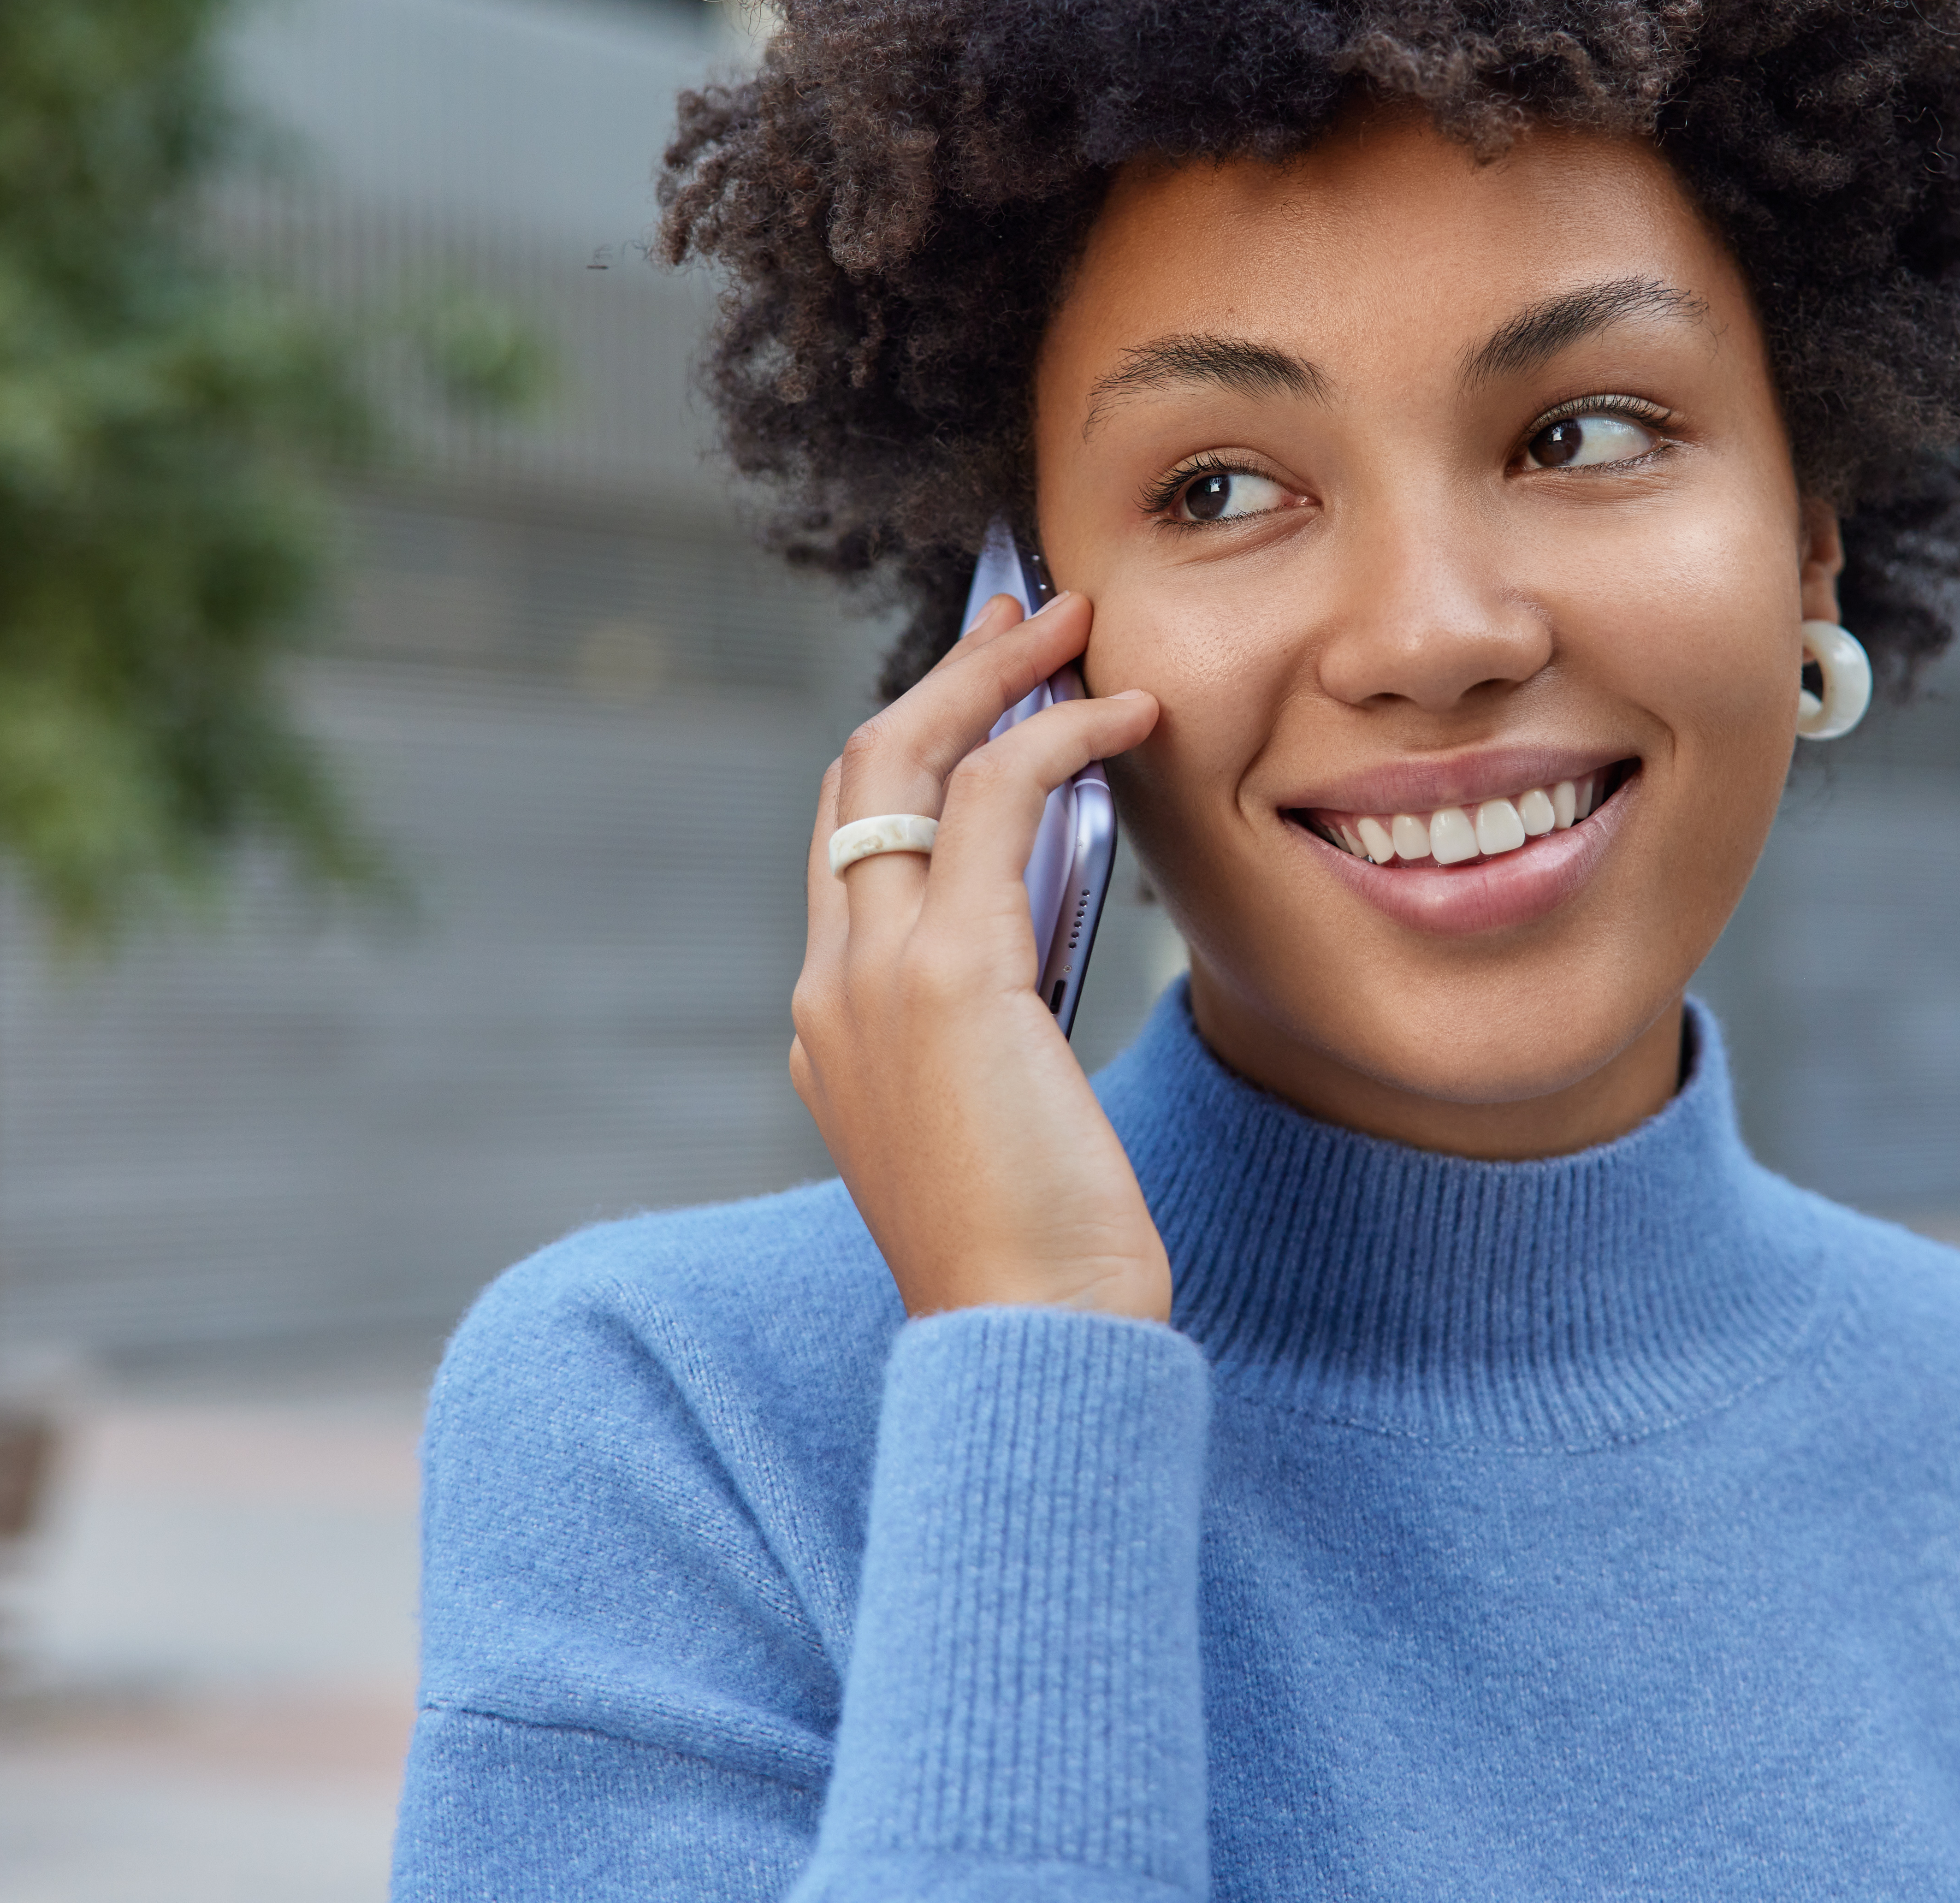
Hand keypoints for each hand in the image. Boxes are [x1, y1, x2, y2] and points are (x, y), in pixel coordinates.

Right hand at [792, 590, 1171, 1322]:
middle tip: (1029, 615)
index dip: (915, 749)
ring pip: (908, 760)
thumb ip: (993, 1038)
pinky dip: (1057, 737)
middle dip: (945, 679)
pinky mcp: (948, 976)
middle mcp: (833, 988)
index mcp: (837, 1028)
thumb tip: (1039, 977)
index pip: (851, 842)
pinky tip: (1126, 716)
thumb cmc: (1039, 1258)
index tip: (991, 692)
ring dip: (997, 676)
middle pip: (859, 775)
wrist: (1028, 1344)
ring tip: (1079, 628)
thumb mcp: (996, 1125)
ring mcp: (874, 977)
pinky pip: (994, 802)